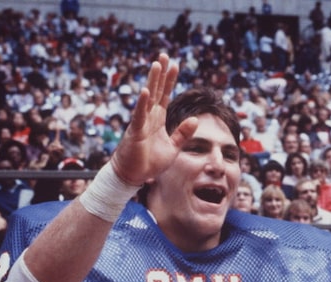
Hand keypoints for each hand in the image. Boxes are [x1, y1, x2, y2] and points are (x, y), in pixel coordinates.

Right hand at [110, 53, 196, 185]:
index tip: (175, 65)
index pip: (165, 95)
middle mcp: (149, 117)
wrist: (134, 175)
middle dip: (161, 74)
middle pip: (156, 90)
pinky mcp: (135, 131)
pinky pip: (139, 114)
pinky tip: (146, 90)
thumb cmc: (150, 162)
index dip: (170, 81)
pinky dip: (142, 102)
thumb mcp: (173, 147)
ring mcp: (141, 122)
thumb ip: (183, 133)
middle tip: (164, 55)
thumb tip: (196, 120)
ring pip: (148, 98)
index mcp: (158, 119)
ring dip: (152, 81)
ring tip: (156, 64)